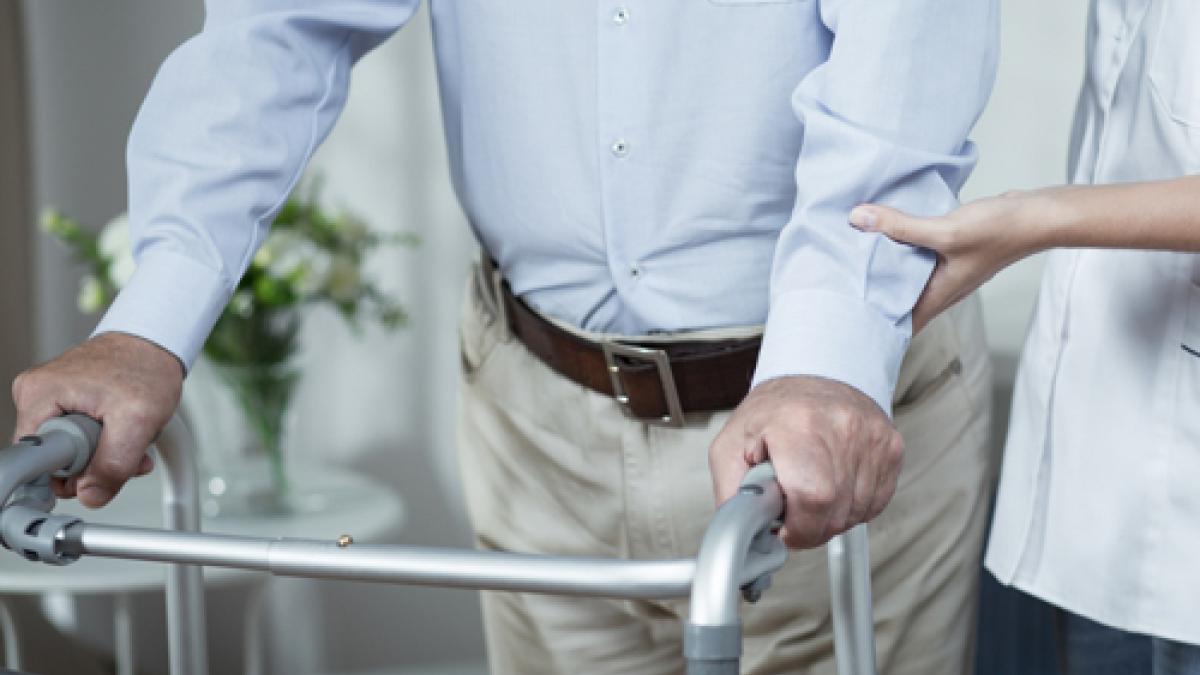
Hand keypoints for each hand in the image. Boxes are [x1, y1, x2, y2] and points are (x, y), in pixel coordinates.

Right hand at [11, 332, 183, 507]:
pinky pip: (79, 438)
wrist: (155, 343)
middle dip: (95, 465)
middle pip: (55, 459)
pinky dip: (106, 442)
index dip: (69, 474)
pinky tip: (124, 430)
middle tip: (126, 449)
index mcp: (38, 395)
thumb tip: (90, 495)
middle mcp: (35, 395)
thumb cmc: (146, 367)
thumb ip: (114, 463)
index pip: (35, 460)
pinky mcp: (64, 402)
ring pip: (72, 452)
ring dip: (106, 454)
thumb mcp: (139, 420)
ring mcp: (48, 398)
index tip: (94, 468)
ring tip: (130, 433)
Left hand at [709, 375, 903, 548]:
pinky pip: (874, 503)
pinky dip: (851, 506)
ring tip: (811, 487)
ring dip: (830, 516)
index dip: (797, 528)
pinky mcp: (891, 448)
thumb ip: (732, 497)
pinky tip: (834, 484)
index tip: (783, 527)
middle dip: (809, 526)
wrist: (813, 376)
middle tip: (791, 505)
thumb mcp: (730, 448)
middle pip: (835, 513)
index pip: (812, 499)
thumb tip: (743, 536)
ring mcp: (872, 438)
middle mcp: (842, 428)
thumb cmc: (773, 412)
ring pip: (856, 514)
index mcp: (798, 425)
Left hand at [848, 190, 1047, 332]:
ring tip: (851, 262)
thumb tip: (858, 218)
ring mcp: (948, 270)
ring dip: (886, 271)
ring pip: (909, 277)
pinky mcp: (952, 251)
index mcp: (939, 295)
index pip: (901, 324)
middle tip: (838, 289)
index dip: (875, 328)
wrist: (1038, 215)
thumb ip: (902, 226)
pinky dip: (902, 250)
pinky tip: (886, 234)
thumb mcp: (946, 231)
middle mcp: (942, 288)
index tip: (846, 323)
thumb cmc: (1000, 231)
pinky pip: (919, 255)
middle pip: (901, 301)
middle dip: (873, 298)